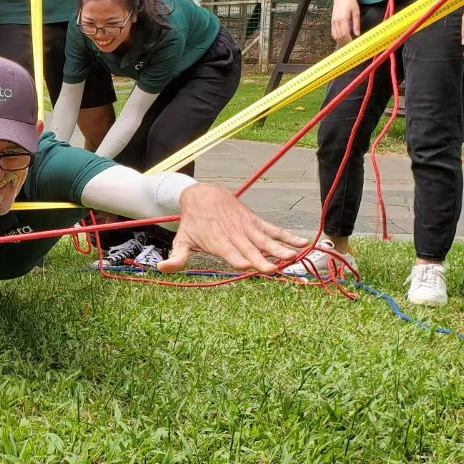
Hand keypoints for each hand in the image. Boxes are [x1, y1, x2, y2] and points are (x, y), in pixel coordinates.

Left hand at [162, 185, 309, 274]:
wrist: (202, 194)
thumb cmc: (193, 223)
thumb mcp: (182, 240)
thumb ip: (177, 257)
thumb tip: (162, 269)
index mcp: (218, 243)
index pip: (229, 253)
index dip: (237, 259)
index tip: (246, 266)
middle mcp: (234, 236)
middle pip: (250, 249)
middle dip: (262, 259)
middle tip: (274, 269)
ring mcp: (247, 228)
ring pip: (265, 240)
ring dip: (280, 248)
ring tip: (293, 256)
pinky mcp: (255, 221)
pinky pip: (273, 229)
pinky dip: (287, 235)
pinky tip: (301, 242)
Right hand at [331, 0, 362, 43]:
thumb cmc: (350, 2)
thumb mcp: (356, 11)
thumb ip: (356, 23)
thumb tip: (357, 34)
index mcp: (343, 19)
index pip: (345, 34)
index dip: (348, 41)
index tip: (353, 45)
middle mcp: (336, 22)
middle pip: (339, 37)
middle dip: (345, 43)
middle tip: (351, 47)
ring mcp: (333, 22)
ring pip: (335, 36)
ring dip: (340, 41)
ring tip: (347, 44)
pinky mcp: (332, 21)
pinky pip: (333, 32)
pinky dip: (337, 37)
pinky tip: (342, 38)